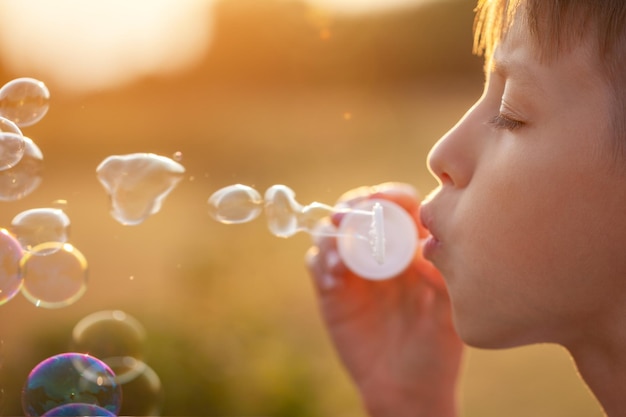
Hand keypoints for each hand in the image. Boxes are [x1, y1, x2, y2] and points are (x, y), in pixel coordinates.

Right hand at [305, 183, 463, 416]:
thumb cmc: (436, 347)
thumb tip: (427, 243)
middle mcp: (381, 251)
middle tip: (346, 216)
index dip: (387, 196)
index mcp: (412, 247)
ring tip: (340, 257)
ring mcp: (354, 269)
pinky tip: (334, 277)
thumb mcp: (448, 309)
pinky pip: (317, 263)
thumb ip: (441, 275)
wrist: (408, 388)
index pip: (398, 206)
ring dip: (331, 234)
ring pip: (332, 233)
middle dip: (351, 206)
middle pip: (359, 211)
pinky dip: (320, 262)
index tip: (379, 200)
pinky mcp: (332, 290)